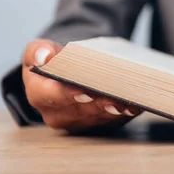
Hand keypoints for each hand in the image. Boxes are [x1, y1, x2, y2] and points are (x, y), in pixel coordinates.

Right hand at [22, 39, 141, 131]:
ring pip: (100, 116)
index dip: (68, 94)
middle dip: (98, 103)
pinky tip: (136, 105)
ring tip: (128, 100)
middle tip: (114, 96)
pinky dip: (125, 111)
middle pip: (82, 109)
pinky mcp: (99, 123)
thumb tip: (44, 56)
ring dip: (115, 109)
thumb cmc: (54, 60)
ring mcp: (80, 121)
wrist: (67, 70)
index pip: (52, 97)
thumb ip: (38, 50)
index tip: (83, 90)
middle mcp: (58, 114)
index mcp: (40, 95)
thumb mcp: (39, 50)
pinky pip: (113, 119)